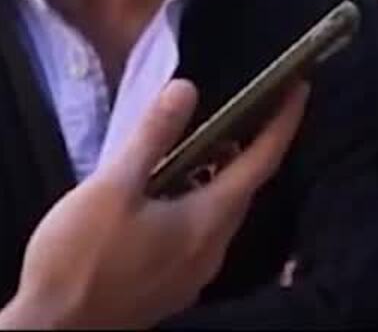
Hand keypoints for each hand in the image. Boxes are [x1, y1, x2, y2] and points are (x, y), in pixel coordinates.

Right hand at [0, 78, 308, 329]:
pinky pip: (197, 237)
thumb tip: (186, 89)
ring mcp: (193, 275)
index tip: (298, 88)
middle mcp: (213, 250)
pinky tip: (165, 197)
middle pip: (244, 189)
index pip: (263, 161)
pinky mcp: (170, 289)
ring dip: (217, 179)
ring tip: (199, 147)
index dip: (283, 122)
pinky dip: (195, 206)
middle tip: (246, 112)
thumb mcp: (111, 188)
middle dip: (250, 149)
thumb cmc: (79, 259)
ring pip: (219, 215)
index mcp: (209, 221)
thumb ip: (151, 137)